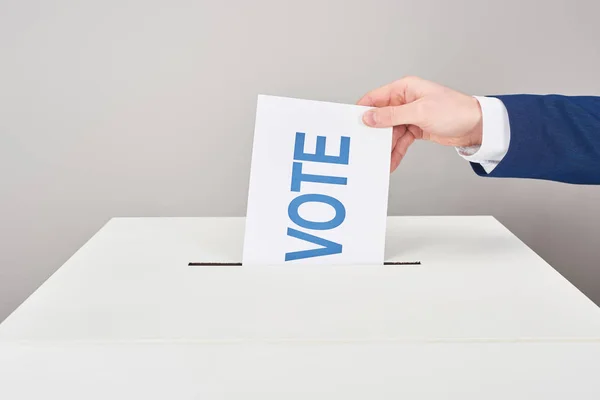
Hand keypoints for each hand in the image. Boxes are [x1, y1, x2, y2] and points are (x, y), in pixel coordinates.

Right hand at [358, 76, 482, 171]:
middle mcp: (405, 101)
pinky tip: (391, 161)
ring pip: (390, 132)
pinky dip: (395, 151)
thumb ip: (392, 115)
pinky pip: (400, 140)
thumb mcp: (419, 112)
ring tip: (378, 159)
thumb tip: (369, 116)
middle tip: (364, 146)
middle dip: (374, 133)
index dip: (363, 110)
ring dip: (385, 146)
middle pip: (381, 117)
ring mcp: (410, 115)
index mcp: (405, 88)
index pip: (376, 98)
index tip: (352, 124)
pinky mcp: (416, 128)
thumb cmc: (454, 111)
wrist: (476, 126)